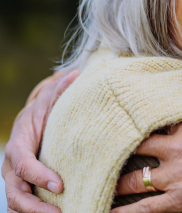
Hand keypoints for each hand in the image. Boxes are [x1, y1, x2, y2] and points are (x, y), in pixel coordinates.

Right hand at [2, 71, 78, 212]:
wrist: (33, 121)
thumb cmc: (45, 110)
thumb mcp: (50, 99)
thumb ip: (60, 90)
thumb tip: (75, 75)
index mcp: (18, 145)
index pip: (24, 165)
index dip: (39, 176)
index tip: (61, 184)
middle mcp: (12, 167)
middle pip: (16, 193)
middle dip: (35, 207)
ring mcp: (15, 180)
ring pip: (16, 204)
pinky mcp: (23, 188)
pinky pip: (23, 207)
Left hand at [112, 105, 181, 212]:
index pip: (162, 119)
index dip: (151, 121)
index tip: (140, 120)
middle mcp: (179, 148)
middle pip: (139, 144)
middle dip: (125, 147)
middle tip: (110, 149)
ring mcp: (176, 176)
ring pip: (136, 177)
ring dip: (119, 181)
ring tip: (106, 183)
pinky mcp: (179, 200)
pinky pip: (144, 209)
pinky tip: (106, 212)